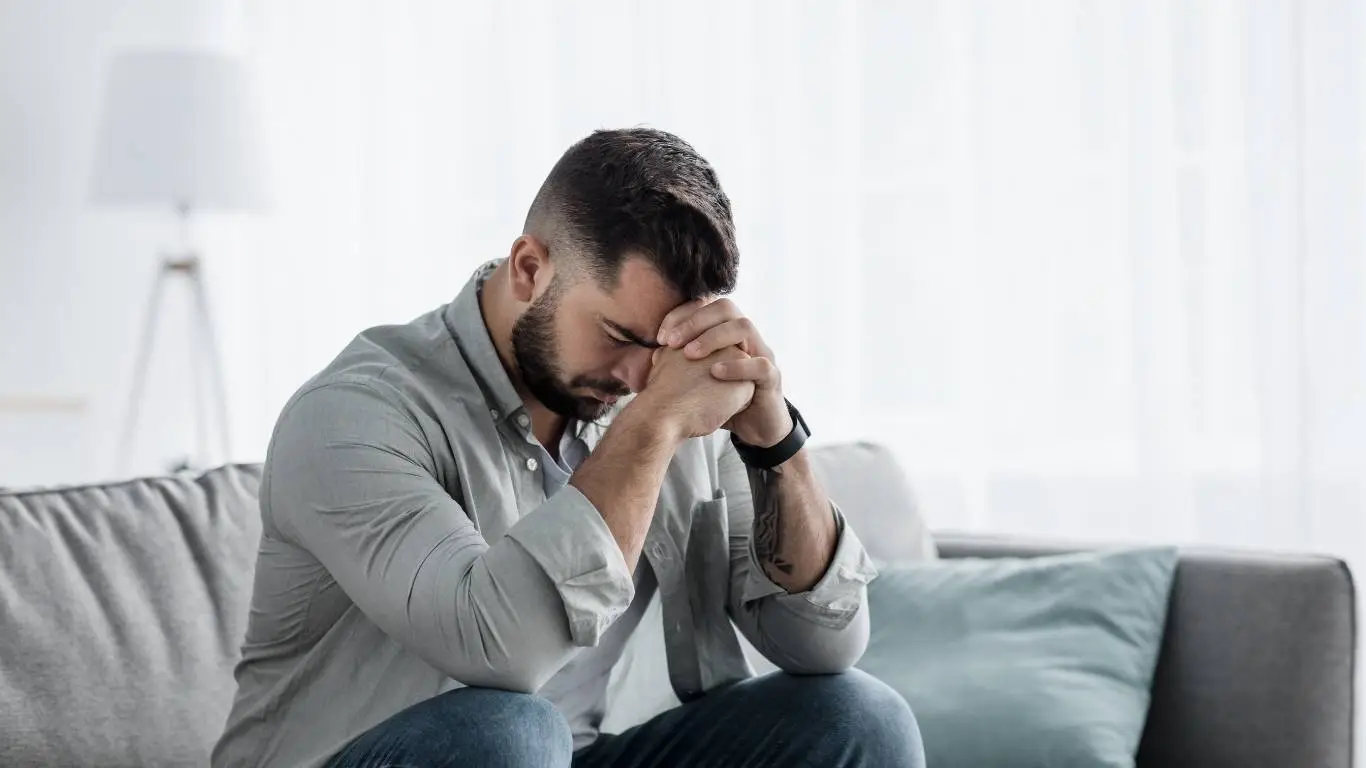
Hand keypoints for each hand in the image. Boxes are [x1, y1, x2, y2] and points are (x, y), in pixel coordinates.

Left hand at [657, 298, 791, 447]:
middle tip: (672, 341)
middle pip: (726, 308)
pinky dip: (737, 366)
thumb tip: (653, 354)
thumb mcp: (699, 378)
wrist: (754, 426)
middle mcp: (746, 337)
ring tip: (690, 354)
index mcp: (727, 332)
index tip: (660, 336)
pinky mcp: (772, 378)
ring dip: (714, 337)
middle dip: (696, 321)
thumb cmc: (722, 398)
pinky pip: (759, 364)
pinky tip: (715, 372)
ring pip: (744, 327)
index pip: (706, 306)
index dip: (682, 315)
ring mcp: (762, 354)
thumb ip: (681, 364)